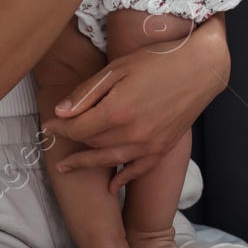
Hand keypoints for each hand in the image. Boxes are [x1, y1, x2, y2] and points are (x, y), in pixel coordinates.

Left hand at [40, 14, 230, 192]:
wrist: (200, 67)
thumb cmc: (157, 60)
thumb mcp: (117, 68)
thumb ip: (88, 93)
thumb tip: (61, 112)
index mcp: (117, 111)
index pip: (77, 128)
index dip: (59, 128)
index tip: (47, 125)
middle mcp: (132, 134)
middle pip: (91, 144)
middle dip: (71, 140)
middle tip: (57, 137)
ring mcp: (149, 145)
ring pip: (109, 160)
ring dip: (86, 164)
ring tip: (67, 167)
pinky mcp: (163, 148)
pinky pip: (138, 170)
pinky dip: (123, 179)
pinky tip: (111, 186)